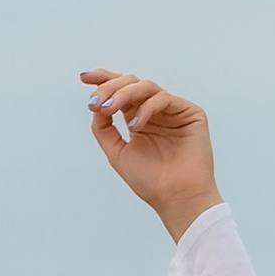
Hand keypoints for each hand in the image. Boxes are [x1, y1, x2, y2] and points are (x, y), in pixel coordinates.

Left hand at [82, 71, 222, 239]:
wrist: (175, 198)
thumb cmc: (150, 181)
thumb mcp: (116, 152)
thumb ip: (103, 128)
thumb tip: (95, 104)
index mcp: (138, 119)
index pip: (121, 91)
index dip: (103, 79)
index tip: (84, 77)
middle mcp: (155, 112)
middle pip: (131, 83)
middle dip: (110, 87)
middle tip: (96, 102)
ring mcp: (173, 111)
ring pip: (146, 86)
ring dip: (123, 94)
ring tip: (109, 110)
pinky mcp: (190, 113)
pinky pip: (163, 99)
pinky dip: (146, 108)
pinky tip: (135, 125)